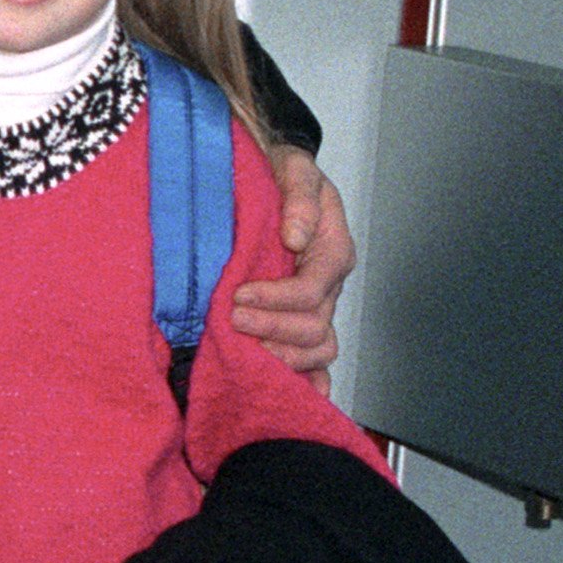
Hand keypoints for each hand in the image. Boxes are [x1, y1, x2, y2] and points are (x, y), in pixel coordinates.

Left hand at [230, 154, 351, 379]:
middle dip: (271, 329)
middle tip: (231, 320)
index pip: (311, 291)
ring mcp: (316, 307)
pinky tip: (289, 394)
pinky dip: (306, 381)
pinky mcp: (299, 319)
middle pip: (314, 327)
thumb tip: (295, 235)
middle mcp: (328, 285)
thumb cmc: (284, 172)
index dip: (276, 299)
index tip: (238, 294)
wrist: (274, 174)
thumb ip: (299, 197)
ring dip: (281, 357)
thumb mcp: (295, 168)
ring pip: (316, 350)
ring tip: (243, 350)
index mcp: (332, 251)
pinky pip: (314, 361)